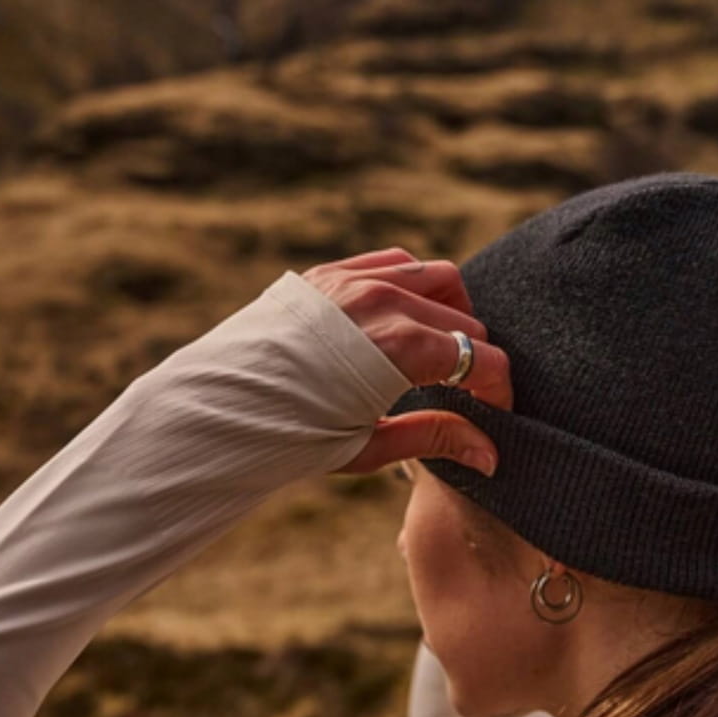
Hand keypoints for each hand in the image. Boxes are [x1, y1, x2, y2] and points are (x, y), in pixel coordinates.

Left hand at [302, 248, 511, 475]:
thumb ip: (437, 438)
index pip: (479, 359)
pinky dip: (412, 286)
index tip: (496, 412)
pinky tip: (405, 318)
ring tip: (439, 351)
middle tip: (465, 392)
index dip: (498, 389)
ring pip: (438, 278)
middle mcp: (382, 301)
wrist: (219, 412)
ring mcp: (354, 279)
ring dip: (451, 313)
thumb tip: (491, 455)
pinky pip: (395, 261)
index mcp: (398, 348)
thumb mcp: (369, 446)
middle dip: (474, 359)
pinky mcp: (329, 272)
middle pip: (464, 322)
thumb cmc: (293, 440)